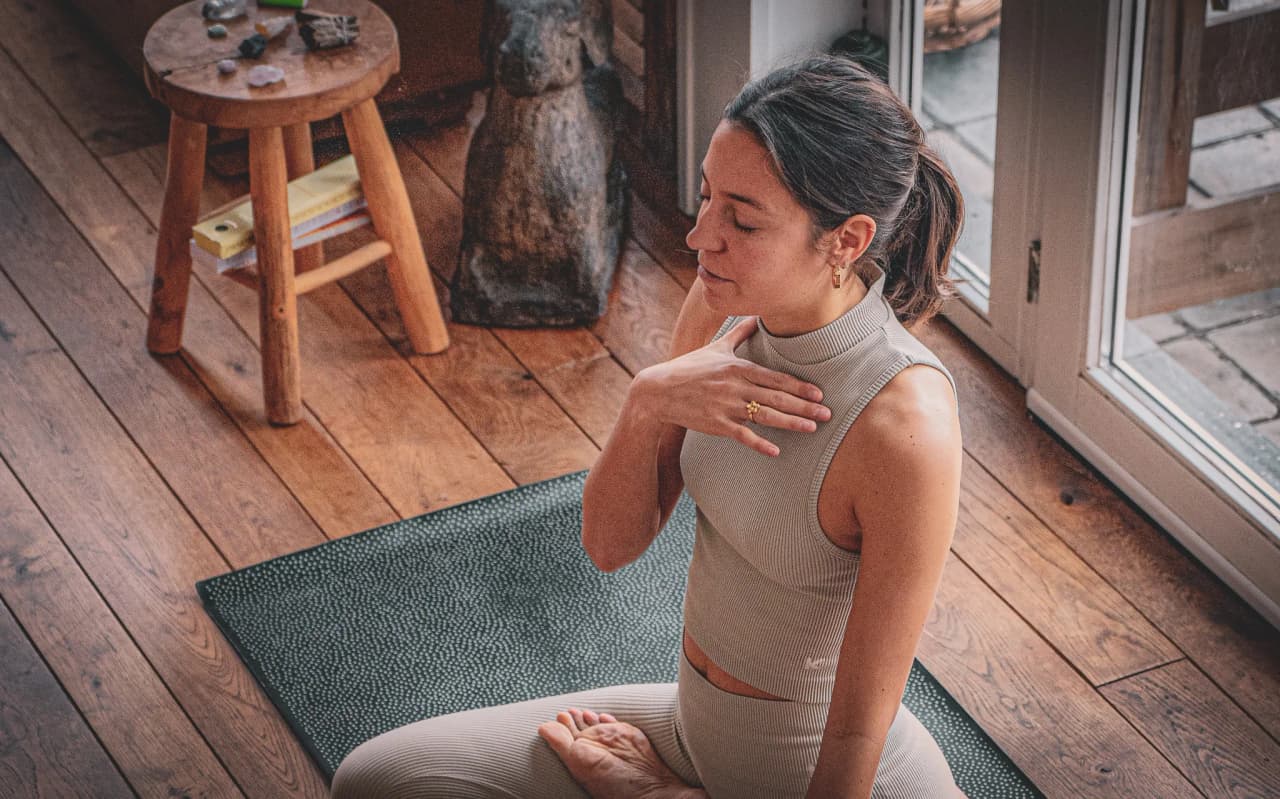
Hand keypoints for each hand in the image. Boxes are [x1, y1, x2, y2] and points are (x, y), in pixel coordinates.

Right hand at [636, 316, 831, 456]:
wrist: (658, 391)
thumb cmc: (688, 368)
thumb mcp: (715, 348)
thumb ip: (738, 333)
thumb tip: (754, 316)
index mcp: (737, 367)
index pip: (775, 378)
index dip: (799, 386)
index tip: (818, 394)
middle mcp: (735, 386)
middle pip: (776, 397)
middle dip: (804, 407)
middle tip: (828, 414)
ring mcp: (726, 406)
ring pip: (765, 416)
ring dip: (791, 423)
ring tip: (812, 428)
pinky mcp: (716, 424)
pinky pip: (742, 436)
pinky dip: (759, 444)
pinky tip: (776, 451)